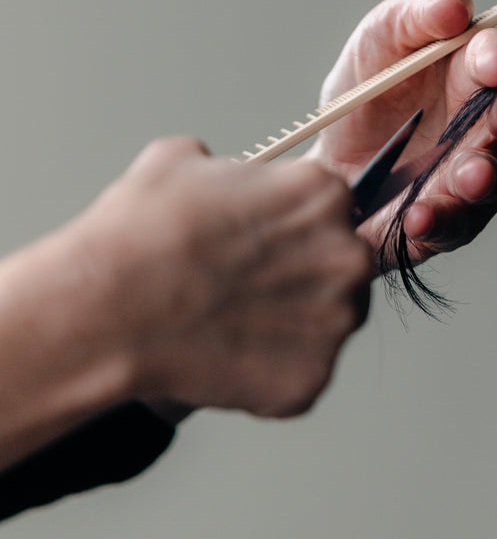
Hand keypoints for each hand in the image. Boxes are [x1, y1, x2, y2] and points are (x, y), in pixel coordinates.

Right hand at [74, 137, 372, 416]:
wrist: (108, 309)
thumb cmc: (139, 233)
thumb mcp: (180, 159)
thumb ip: (229, 168)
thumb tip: (224, 174)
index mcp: (323, 194)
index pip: (327, 209)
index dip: (289, 226)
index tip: (258, 241)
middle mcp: (346, 256)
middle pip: (338, 266)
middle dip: (300, 276)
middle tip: (245, 286)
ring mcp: (334, 323)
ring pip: (325, 322)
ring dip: (290, 324)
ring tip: (231, 323)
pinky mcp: (312, 379)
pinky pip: (300, 374)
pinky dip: (268, 371)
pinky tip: (225, 356)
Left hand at [309, 0, 496, 262]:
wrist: (326, 163)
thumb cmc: (365, 96)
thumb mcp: (379, 38)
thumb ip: (418, 14)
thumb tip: (454, 8)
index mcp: (475, 75)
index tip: (492, 59)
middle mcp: (487, 127)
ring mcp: (472, 178)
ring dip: (485, 175)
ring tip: (467, 174)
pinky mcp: (448, 223)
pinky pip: (452, 226)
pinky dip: (438, 220)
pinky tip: (418, 215)